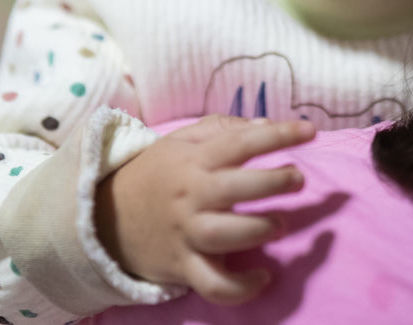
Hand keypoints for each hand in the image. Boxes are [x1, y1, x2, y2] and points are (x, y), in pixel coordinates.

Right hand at [95, 115, 314, 303]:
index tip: (309, 131)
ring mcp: (187, 233)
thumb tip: (266, 125)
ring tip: (280, 224)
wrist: (104, 217)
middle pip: (236, 188)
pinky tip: (263, 276)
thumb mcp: (179, 141)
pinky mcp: (184, 266)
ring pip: (226, 236)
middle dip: (273, 182)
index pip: (239, 142)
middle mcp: (191, 196)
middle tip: (297, 178)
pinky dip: (241, 288)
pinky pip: (214, 284)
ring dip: (260, 230)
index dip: (278, 134)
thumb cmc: (154, 175)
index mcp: (193, 161)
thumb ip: (221, 129)